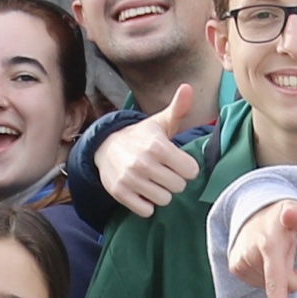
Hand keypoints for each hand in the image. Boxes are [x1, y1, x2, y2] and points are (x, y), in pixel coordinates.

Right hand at [97, 83, 216, 218]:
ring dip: (161, 192)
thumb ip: (178, 108)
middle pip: (179, 186)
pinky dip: (147, 204)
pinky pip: (147, 210)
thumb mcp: (160, 122)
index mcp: (157, 146)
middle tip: (164, 171)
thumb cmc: (141, 136)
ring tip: (153, 180)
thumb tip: (188, 87)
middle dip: (174, 180)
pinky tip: (142, 190)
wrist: (105, 146)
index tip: (178, 162)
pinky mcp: (120, 194)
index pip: (191, 171)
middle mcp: (143, 163)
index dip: (187, 167)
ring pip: (164, 200)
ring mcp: (130, 180)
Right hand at [226, 197, 296, 297]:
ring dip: (280, 273)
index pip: (275, 285)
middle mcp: (250, 258)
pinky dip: (270, 275)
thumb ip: (296, 212)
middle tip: (292, 247)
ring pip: (273, 288)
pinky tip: (265, 256)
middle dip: (294, 273)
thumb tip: (292, 214)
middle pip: (283, 287)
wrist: (255, 211)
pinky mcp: (235, 269)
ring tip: (275, 249)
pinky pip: (263, 285)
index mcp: (269, 247)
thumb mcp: (296, 209)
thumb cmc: (283, 215)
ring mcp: (240, 265)